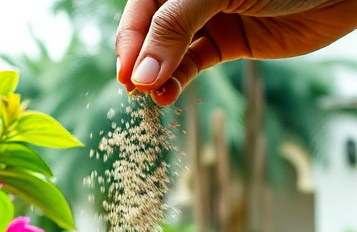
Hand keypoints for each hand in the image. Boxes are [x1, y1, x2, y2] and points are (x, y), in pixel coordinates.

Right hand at [115, 0, 356, 104]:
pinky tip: (168, 94)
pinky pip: (194, 63)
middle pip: (151, 30)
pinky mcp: (230, 42)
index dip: (130, 39)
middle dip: (140, 60)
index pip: (143, 7)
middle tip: (132, 89)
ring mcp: (209, 18)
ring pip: (170, 50)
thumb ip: (177, 27)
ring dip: (158, 74)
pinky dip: (180, 80)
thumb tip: (141, 73)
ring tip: (151, 97)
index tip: (126, 73)